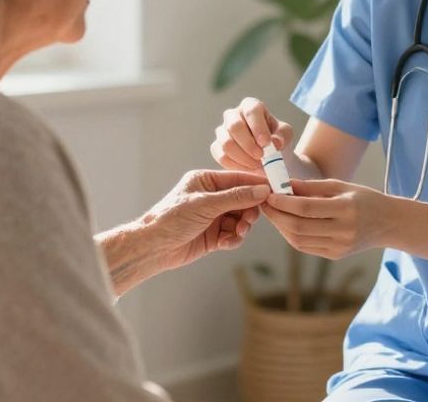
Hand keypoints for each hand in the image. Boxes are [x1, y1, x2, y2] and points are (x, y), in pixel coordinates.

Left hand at [142, 170, 270, 271]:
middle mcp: (211, 197)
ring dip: (242, 226)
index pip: (238, 179)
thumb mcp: (206, 204)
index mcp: (206, 181)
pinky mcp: (212, 235)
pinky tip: (227, 242)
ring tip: (238, 232)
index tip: (273, 191)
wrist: (153, 247)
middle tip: (250, 220)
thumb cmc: (172, 218)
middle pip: (243, 200)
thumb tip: (262, 191)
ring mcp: (212, 217)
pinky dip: (234, 238)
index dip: (256, 185)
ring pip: (240, 219)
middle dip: (249, 210)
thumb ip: (236, 197)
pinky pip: (233, 234)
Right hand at [209, 97, 295, 171]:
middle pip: (235, 126)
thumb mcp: (285, 135)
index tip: (266, 143)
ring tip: (257, 164)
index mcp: (251, 106)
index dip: (258, 127)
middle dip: (249, 144)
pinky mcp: (216, 147)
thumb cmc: (276, 139)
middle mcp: (233, 115)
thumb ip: (283, 136)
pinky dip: (236, 165)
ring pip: (226, 143)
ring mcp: (222, 131)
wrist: (267, 155)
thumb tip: (275, 143)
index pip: (251, 111)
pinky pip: (221, 157)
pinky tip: (248, 168)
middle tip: (261, 157)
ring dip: (243, 157)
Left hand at [261, 179, 394, 259]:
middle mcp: (343, 231)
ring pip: (298, 240)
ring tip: (272, 212)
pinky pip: (305, 247)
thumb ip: (311, 186)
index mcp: (346, 209)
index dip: (283, 202)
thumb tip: (284, 185)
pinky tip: (285, 223)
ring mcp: (339, 246)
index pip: (306, 208)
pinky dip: (291, 235)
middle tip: (264, 203)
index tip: (269, 194)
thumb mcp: (342, 185)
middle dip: (276, 215)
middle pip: (299, 226)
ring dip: (280, 226)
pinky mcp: (335, 255)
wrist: (389, 223)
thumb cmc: (365, 199)